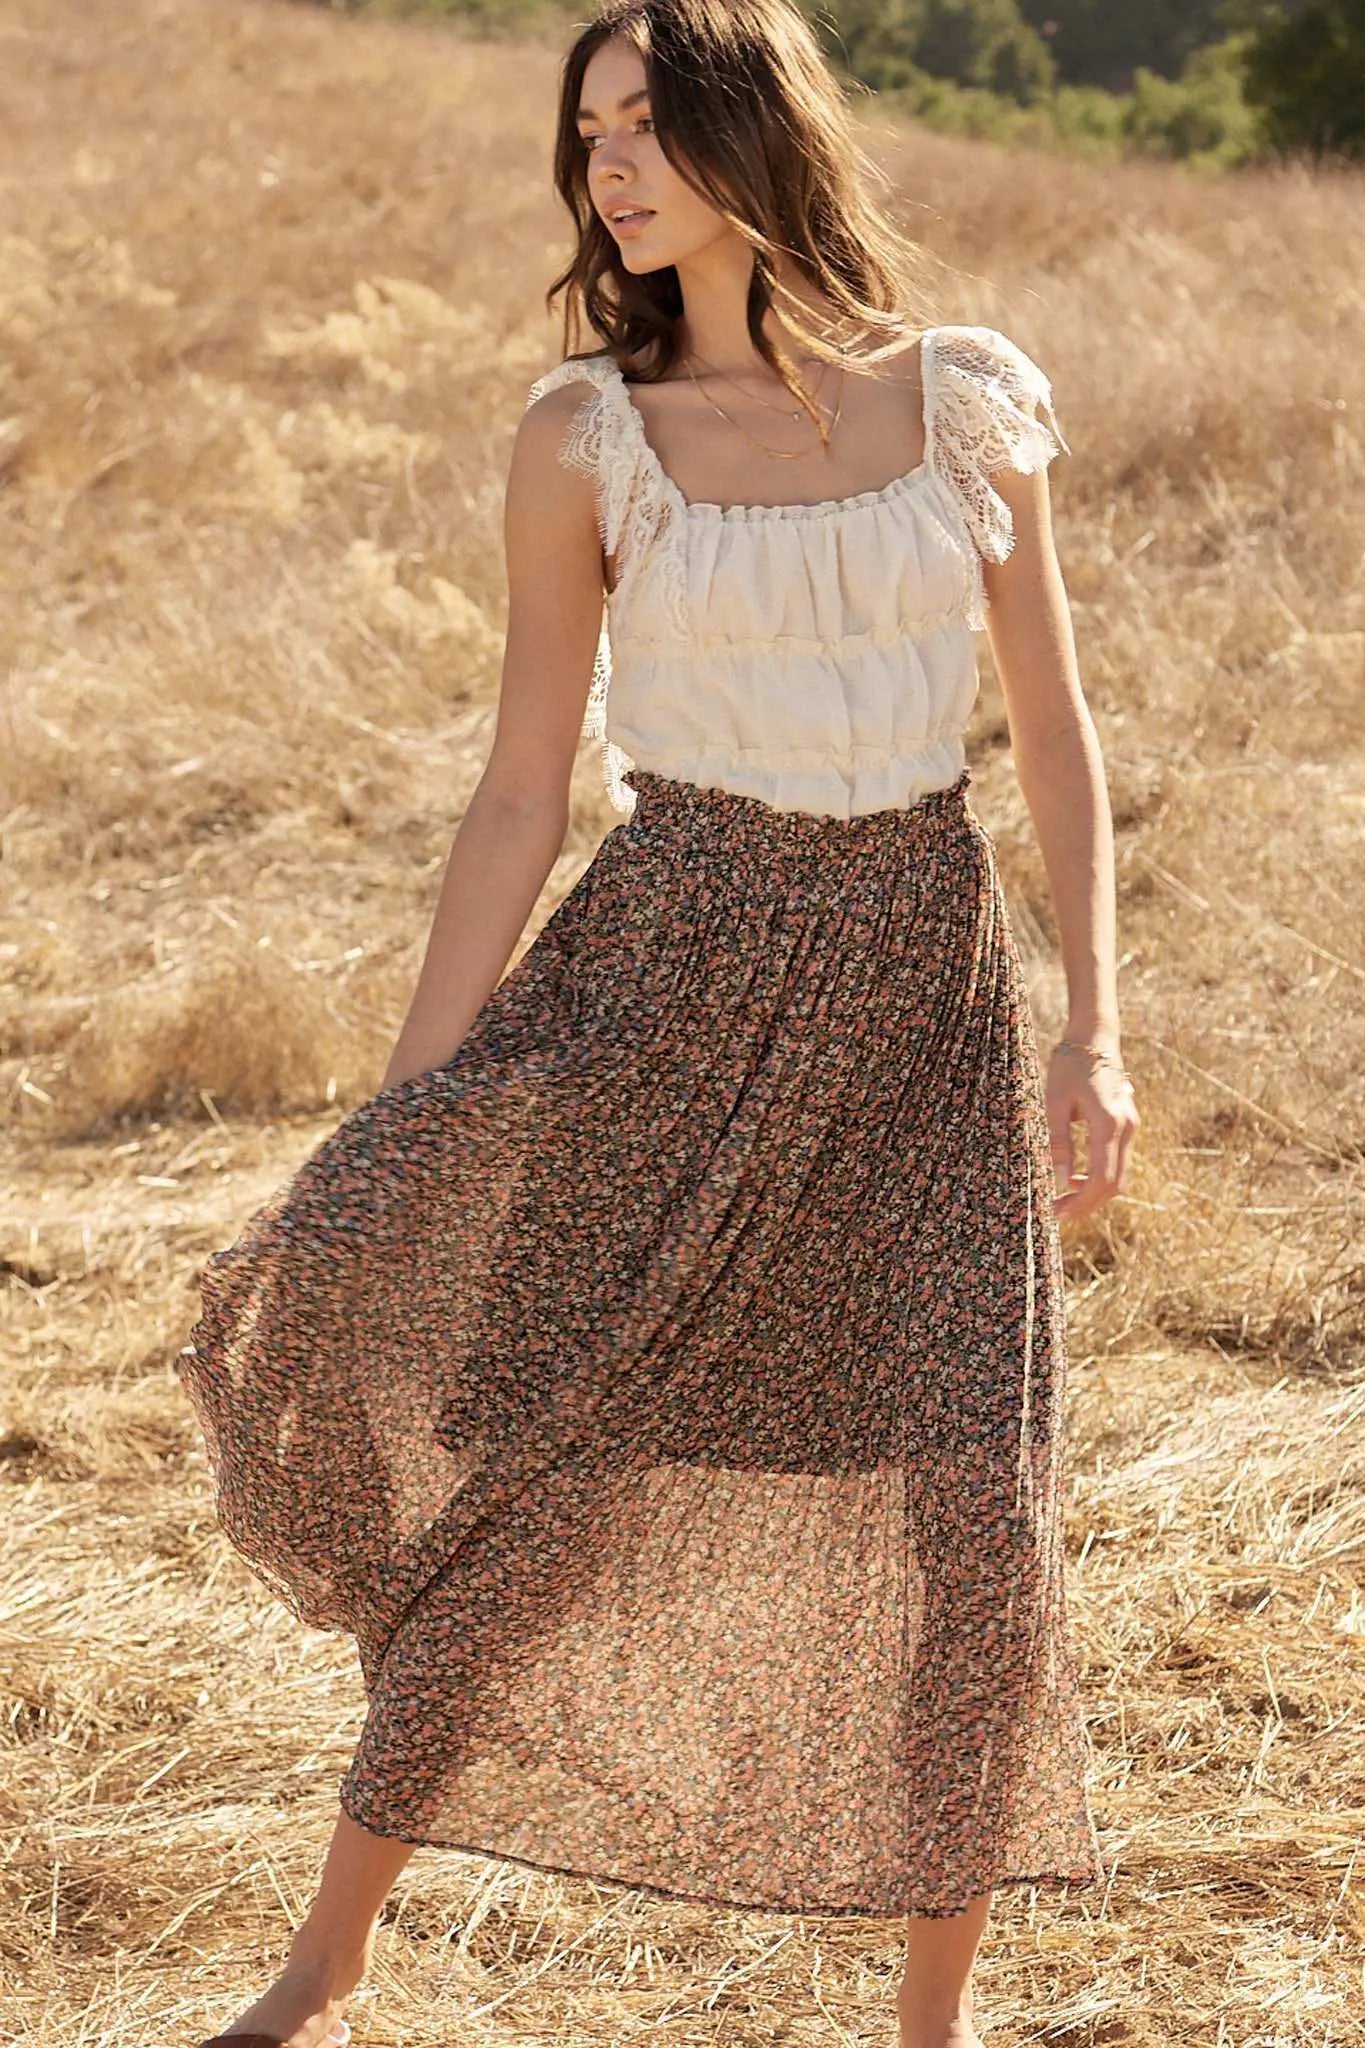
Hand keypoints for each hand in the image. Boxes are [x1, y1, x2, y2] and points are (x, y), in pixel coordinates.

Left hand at [1045, 1042, 1138, 1218]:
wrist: (1094, 1037)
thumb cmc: (1069, 1066)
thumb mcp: (1054, 1103)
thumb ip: (1059, 1143)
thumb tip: (1062, 1181)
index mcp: (1108, 1123)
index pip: (1101, 1179)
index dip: (1081, 1203)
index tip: (1057, 1213)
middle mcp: (1126, 1128)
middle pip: (1114, 1184)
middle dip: (1087, 1204)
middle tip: (1058, 1213)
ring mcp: (1131, 1125)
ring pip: (1118, 1174)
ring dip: (1094, 1192)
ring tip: (1063, 1198)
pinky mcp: (1128, 1123)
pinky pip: (1118, 1160)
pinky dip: (1100, 1176)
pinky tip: (1075, 1178)